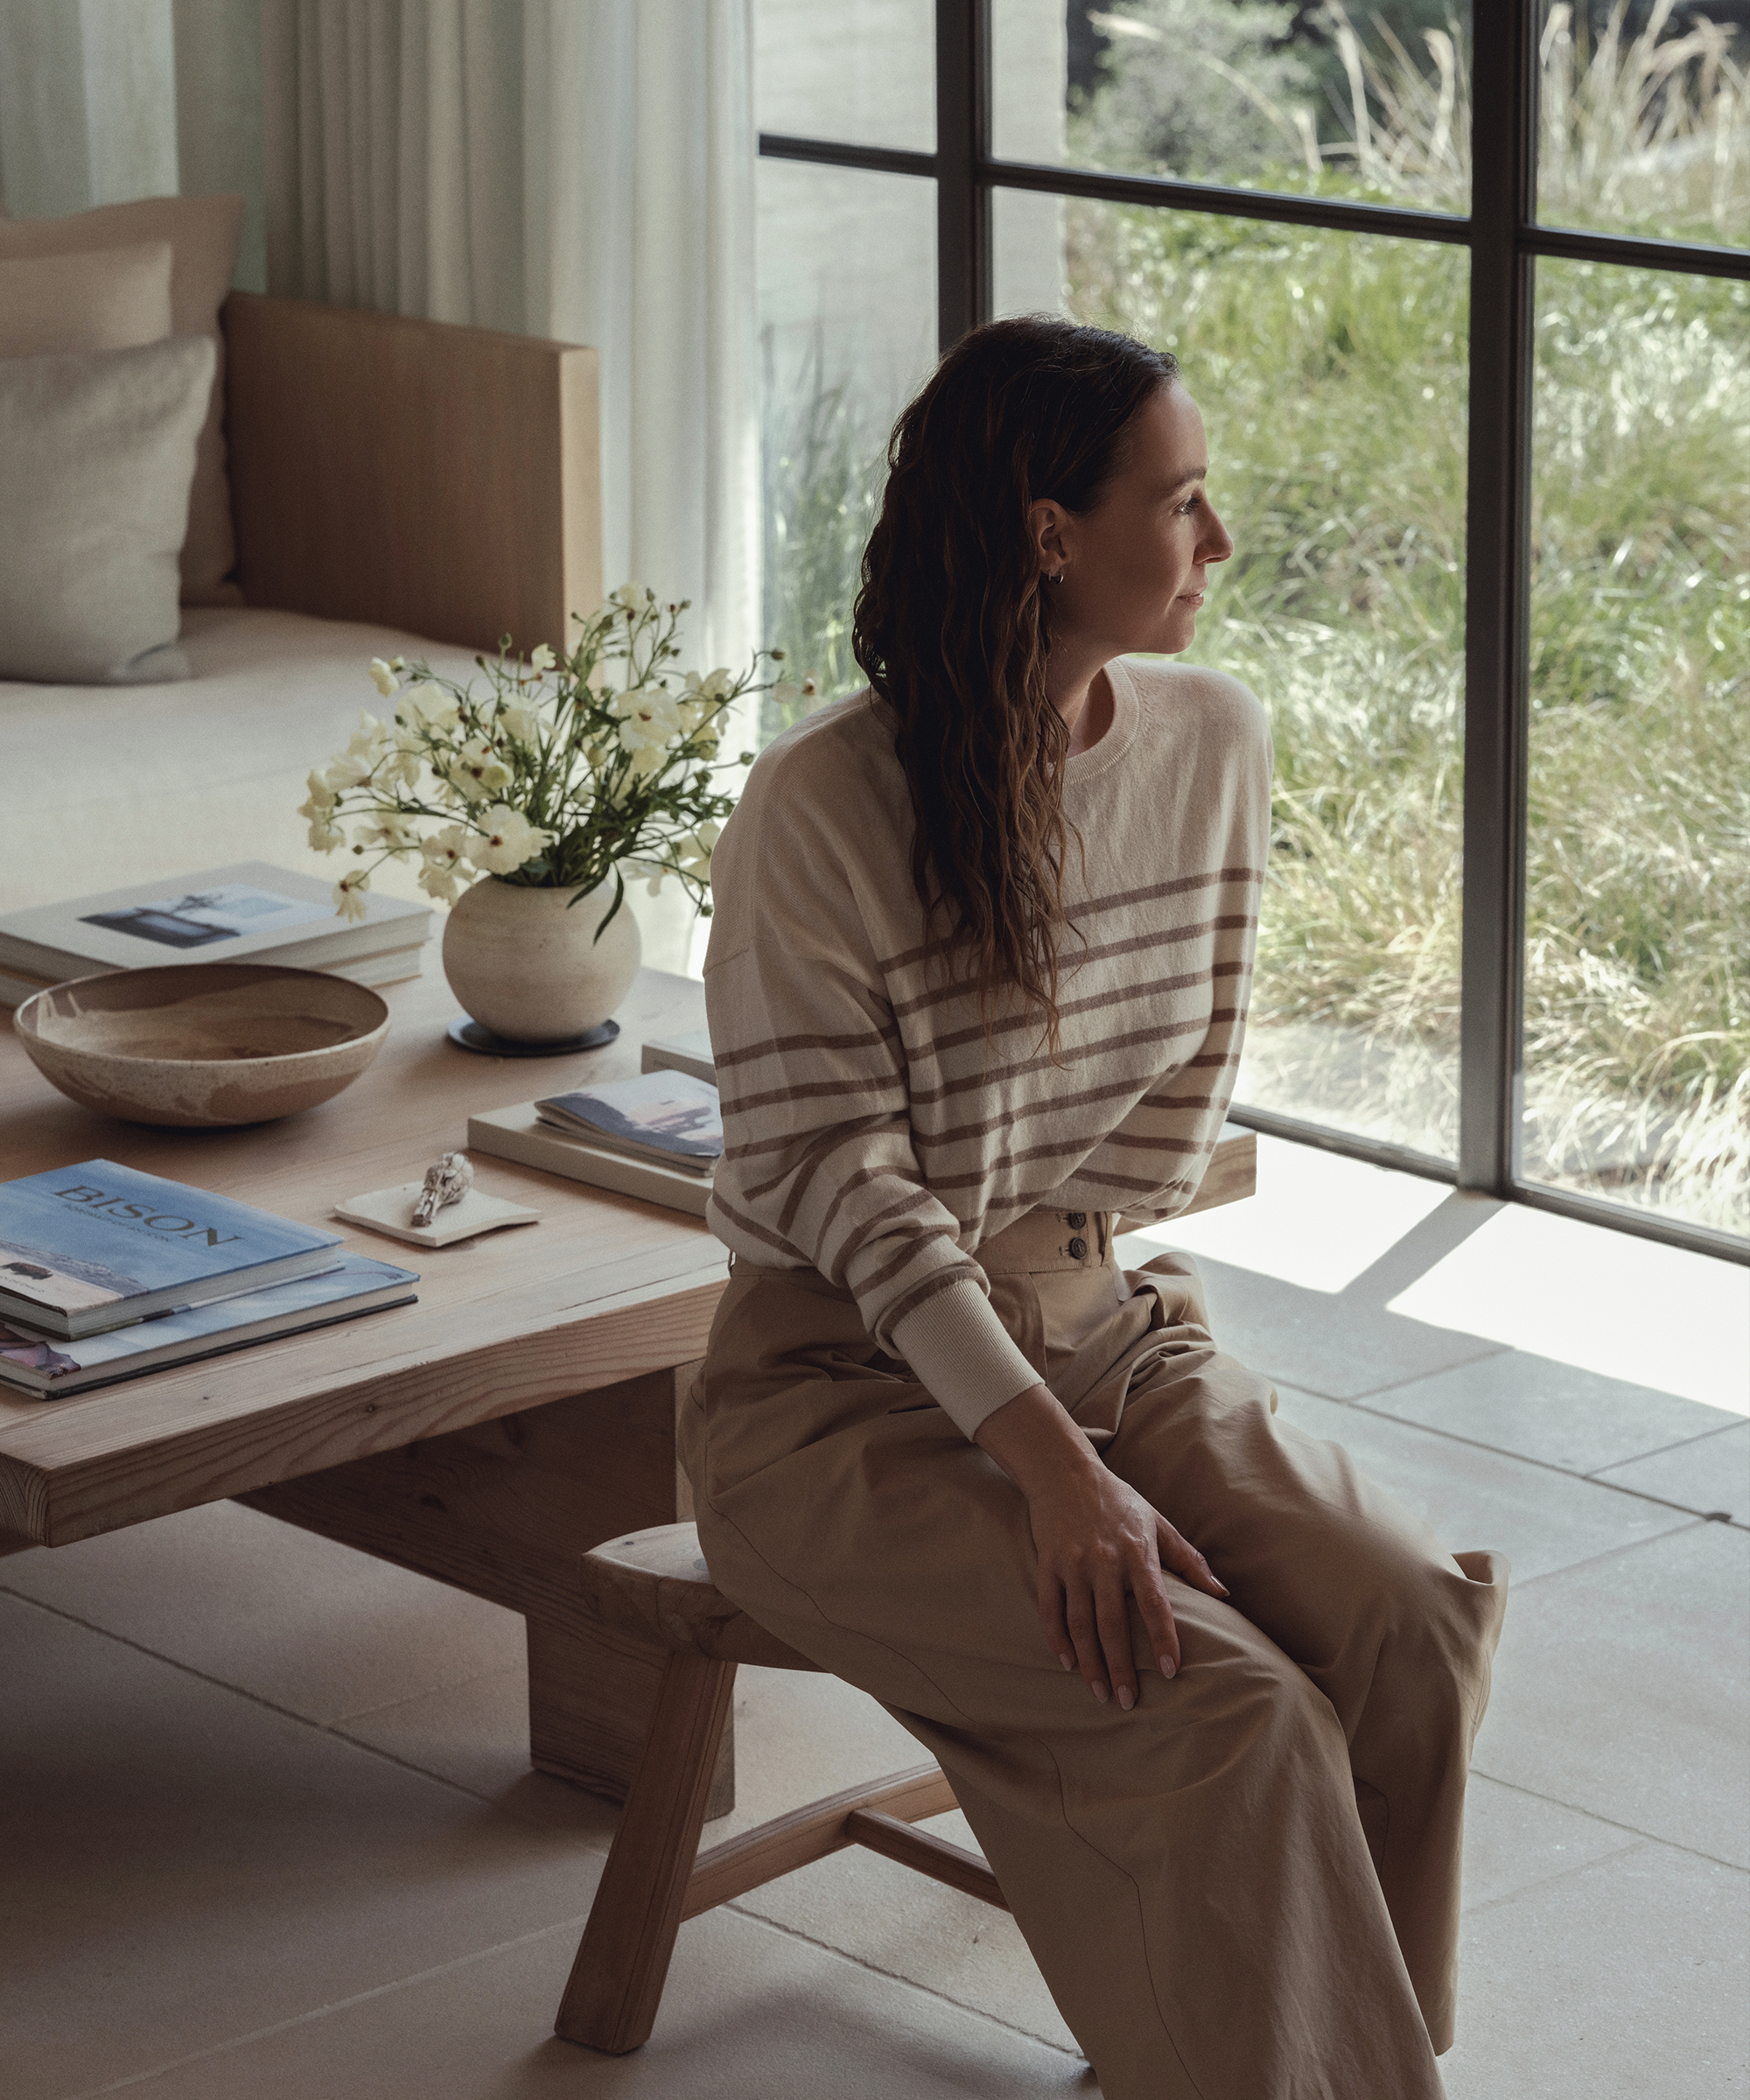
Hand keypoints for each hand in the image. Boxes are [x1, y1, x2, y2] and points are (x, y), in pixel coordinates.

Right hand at [975, 1382, 1227, 1708]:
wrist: (1064, 1471)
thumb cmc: (1118, 1499)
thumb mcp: (1158, 1522)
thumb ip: (1188, 1560)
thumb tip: (1222, 1593)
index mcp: (1136, 1552)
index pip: (1154, 1604)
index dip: (1163, 1639)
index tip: (1171, 1672)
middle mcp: (1103, 1561)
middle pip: (1112, 1624)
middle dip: (1120, 1667)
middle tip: (1127, 1701)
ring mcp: (1072, 1564)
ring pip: (1079, 1624)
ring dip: (1090, 1663)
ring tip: (1100, 1692)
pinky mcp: (1047, 1564)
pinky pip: (1050, 1609)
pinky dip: (1057, 1639)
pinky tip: (1068, 1664)